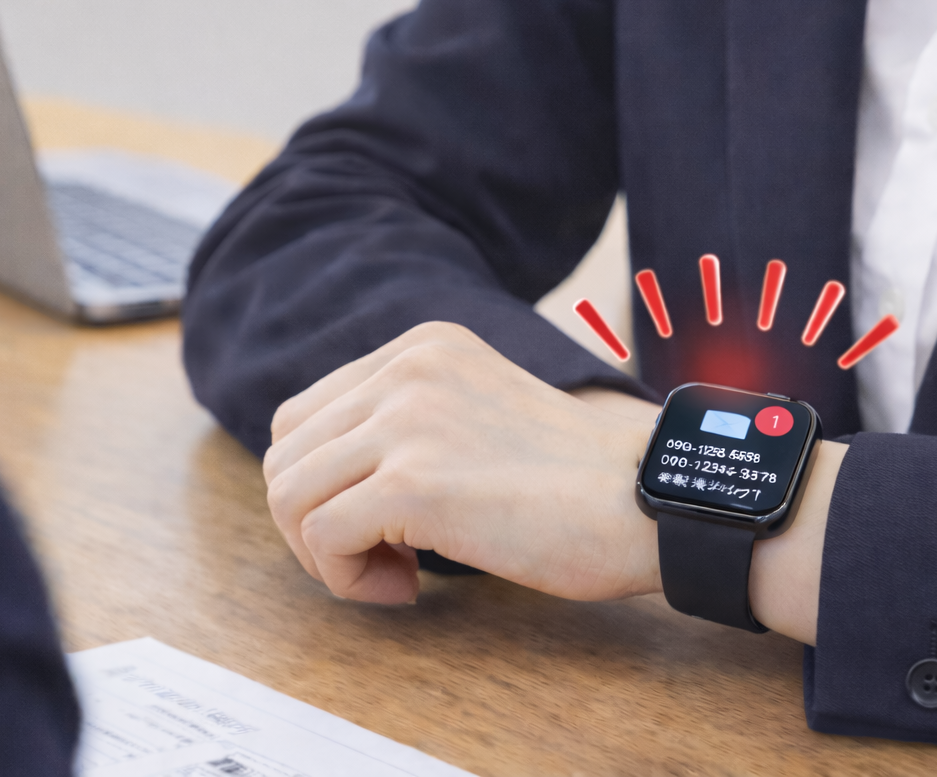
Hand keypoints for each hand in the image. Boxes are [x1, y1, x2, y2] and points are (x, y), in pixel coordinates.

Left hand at [263, 321, 661, 604]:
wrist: (651, 501)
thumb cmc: (583, 481)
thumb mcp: (483, 412)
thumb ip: (415, 423)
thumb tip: (337, 483)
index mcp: (421, 347)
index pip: (306, 414)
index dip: (322, 484)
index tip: (376, 525)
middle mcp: (404, 369)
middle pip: (286, 454)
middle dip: (311, 522)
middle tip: (376, 559)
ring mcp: (405, 421)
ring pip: (288, 496)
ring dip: (325, 555)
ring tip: (393, 575)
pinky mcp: (411, 483)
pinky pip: (322, 538)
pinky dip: (347, 579)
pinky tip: (405, 588)